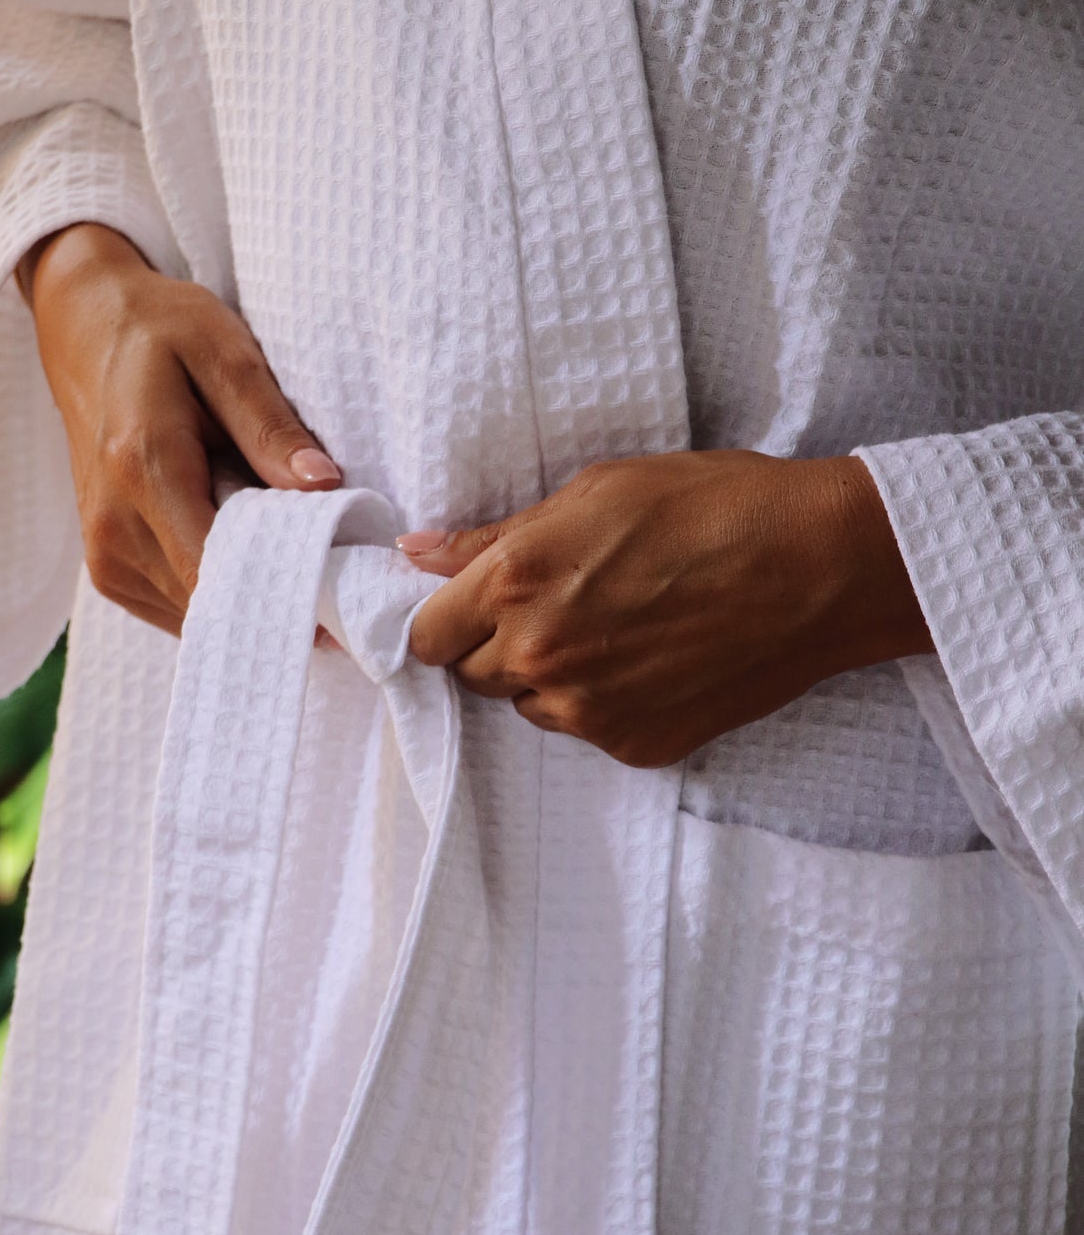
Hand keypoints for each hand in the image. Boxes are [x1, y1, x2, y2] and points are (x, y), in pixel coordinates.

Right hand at [20, 223, 340, 632]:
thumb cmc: (159, 329)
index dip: (283, 589)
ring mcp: (102, 553)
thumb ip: (270, 425)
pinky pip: (175, 606)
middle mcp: (112, 525)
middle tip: (337, 577)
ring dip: (248, 596)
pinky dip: (218, 591)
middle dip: (276, 594)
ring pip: (194, 614)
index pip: (216, 568)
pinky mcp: (106, 566)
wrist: (84, 327)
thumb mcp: (226, 352)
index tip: (340, 589)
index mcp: (143, 467)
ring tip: (294, 559)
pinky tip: (248, 556)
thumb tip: (325, 487)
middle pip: (209, 599)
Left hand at [403, 451, 932, 767]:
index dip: (450, 619)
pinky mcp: (632, 743)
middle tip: (565, 604)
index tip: (475, 608)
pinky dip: (606, 702)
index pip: (427, 635)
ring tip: (618, 628)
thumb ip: (495, 536)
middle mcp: (540, 653)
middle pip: (473, 675)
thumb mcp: (596, 491)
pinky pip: (588, 729)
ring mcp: (586, 709)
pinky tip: (655, 658)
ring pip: (529, 705)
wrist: (817, 566)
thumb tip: (417, 552)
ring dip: (550, 677)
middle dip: (501, 644)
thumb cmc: (713, 506)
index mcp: (515, 581)